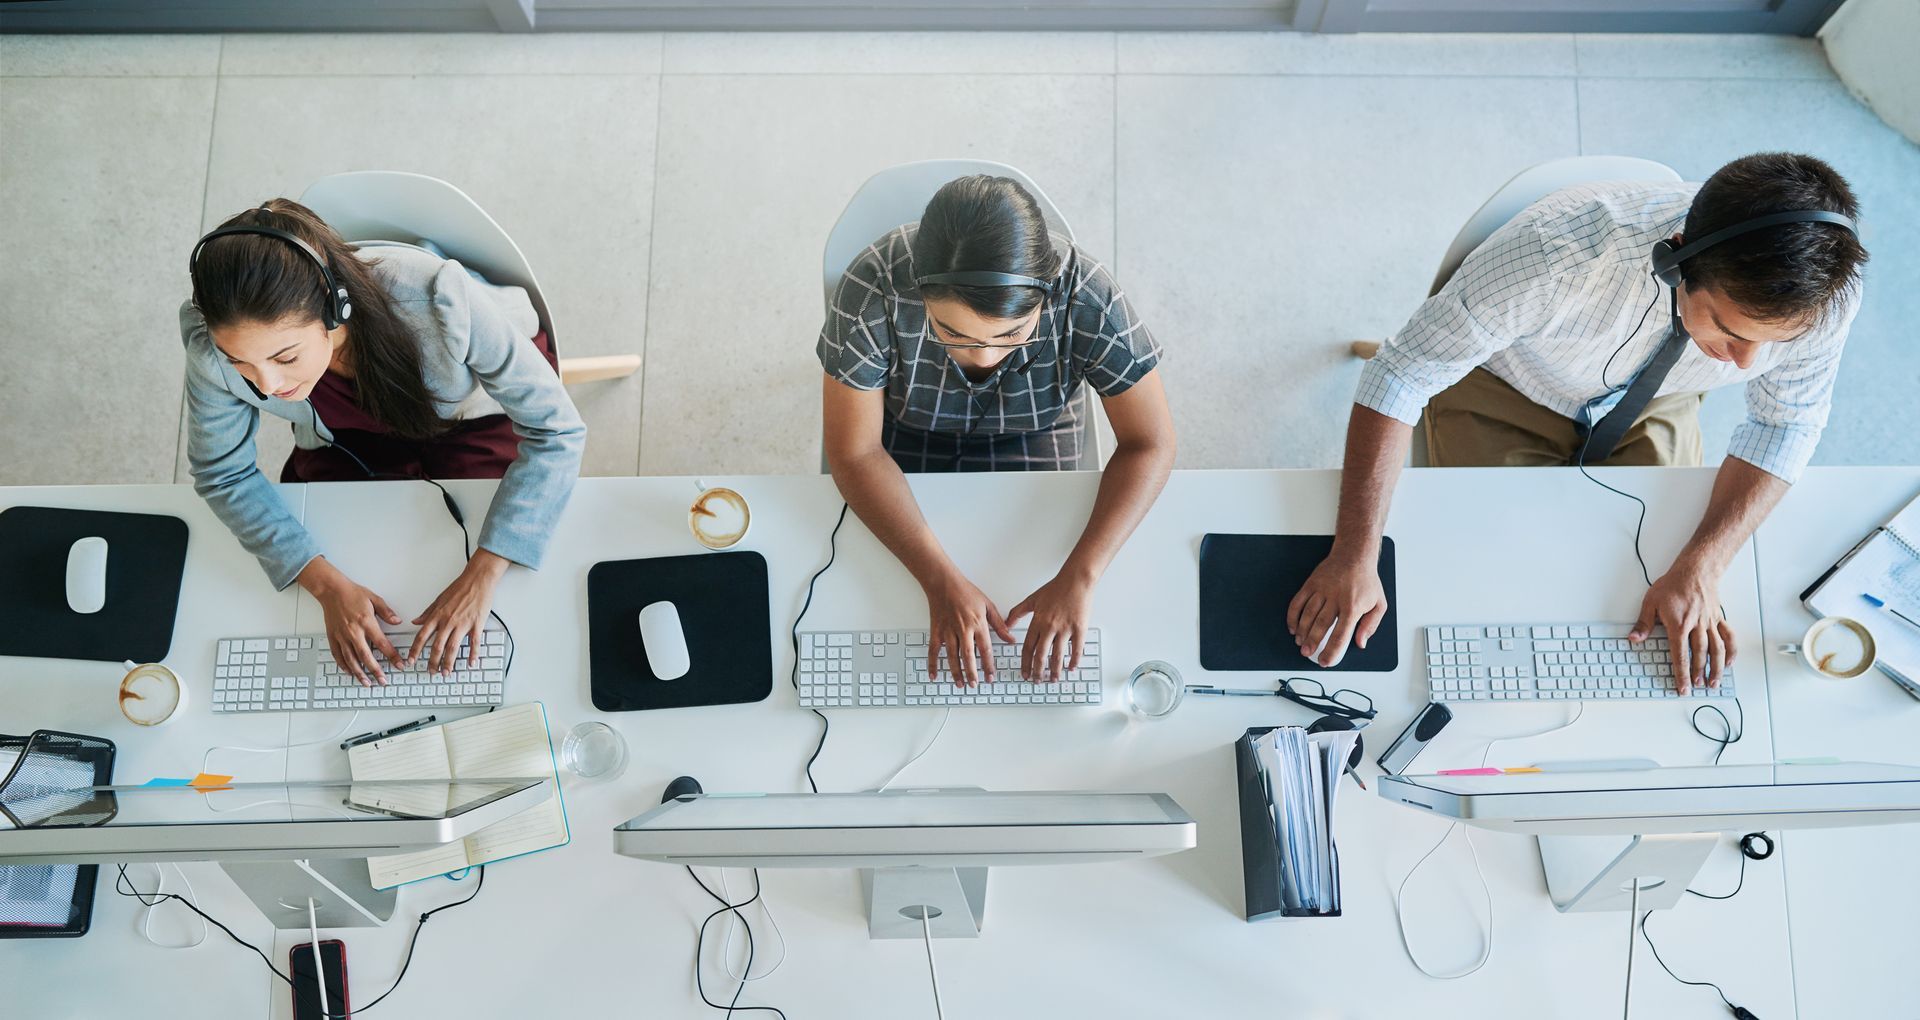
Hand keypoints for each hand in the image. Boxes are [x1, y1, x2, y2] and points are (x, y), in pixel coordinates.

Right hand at [299, 558, 402, 686]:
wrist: (331, 590)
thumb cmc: (352, 593)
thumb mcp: (374, 599)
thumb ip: (387, 612)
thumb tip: (398, 622)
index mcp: (366, 622)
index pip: (382, 644)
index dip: (392, 656)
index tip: (400, 665)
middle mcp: (353, 632)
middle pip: (366, 656)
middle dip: (376, 671)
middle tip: (383, 681)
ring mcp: (341, 636)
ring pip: (351, 659)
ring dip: (359, 673)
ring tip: (367, 682)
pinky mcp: (332, 637)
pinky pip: (338, 655)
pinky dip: (343, 665)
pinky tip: (350, 672)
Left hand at [409, 550, 508, 675]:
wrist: (478, 579)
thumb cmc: (460, 588)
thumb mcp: (439, 599)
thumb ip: (427, 613)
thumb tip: (416, 621)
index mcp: (437, 616)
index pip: (422, 636)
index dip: (415, 650)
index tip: (411, 660)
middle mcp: (448, 621)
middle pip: (437, 647)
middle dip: (433, 662)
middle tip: (431, 672)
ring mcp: (463, 624)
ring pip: (453, 648)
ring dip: (449, 663)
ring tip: (447, 673)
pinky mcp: (476, 624)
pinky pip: (474, 643)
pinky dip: (473, 654)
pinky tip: (471, 663)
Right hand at [923, 569, 1013, 688]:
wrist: (944, 582)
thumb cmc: (966, 591)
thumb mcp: (988, 605)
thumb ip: (999, 624)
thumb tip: (1010, 639)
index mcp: (977, 624)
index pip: (985, 649)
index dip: (988, 665)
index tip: (990, 676)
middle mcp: (963, 629)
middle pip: (968, 656)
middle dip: (972, 673)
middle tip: (975, 685)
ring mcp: (948, 631)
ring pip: (952, 656)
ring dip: (956, 672)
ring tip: (960, 684)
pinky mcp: (936, 631)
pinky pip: (933, 650)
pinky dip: (932, 664)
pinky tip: (934, 675)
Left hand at [1007, 570, 1094, 681]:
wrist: (1076, 580)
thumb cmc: (1056, 588)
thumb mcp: (1032, 599)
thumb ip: (1017, 613)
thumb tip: (1007, 624)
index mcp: (1038, 621)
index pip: (1028, 647)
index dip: (1025, 663)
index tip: (1024, 673)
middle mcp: (1050, 627)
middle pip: (1041, 655)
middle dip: (1038, 671)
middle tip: (1037, 681)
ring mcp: (1066, 629)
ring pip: (1058, 655)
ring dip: (1055, 670)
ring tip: (1053, 679)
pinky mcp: (1080, 628)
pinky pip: (1077, 649)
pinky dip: (1074, 661)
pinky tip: (1071, 668)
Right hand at [1286, 548, 1388, 667]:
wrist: (1354, 555)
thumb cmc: (1367, 581)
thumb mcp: (1379, 604)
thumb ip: (1371, 625)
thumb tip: (1361, 643)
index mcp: (1353, 606)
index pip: (1341, 634)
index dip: (1331, 650)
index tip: (1325, 661)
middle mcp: (1336, 598)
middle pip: (1320, 625)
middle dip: (1312, 642)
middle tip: (1307, 653)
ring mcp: (1322, 590)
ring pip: (1307, 615)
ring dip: (1301, 631)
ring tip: (1299, 643)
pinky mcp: (1312, 584)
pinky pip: (1298, 601)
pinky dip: (1293, 616)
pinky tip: (1293, 627)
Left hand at [1632, 559, 1734, 692]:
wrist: (1694, 571)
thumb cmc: (1672, 585)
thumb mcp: (1651, 602)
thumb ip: (1644, 623)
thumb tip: (1634, 638)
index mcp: (1679, 624)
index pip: (1680, 655)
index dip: (1682, 673)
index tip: (1683, 687)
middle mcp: (1696, 626)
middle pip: (1699, 655)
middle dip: (1698, 673)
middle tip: (1696, 687)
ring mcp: (1709, 623)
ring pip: (1716, 649)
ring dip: (1716, 667)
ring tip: (1713, 682)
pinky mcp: (1718, 618)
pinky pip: (1728, 637)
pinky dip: (1731, 651)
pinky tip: (1729, 663)